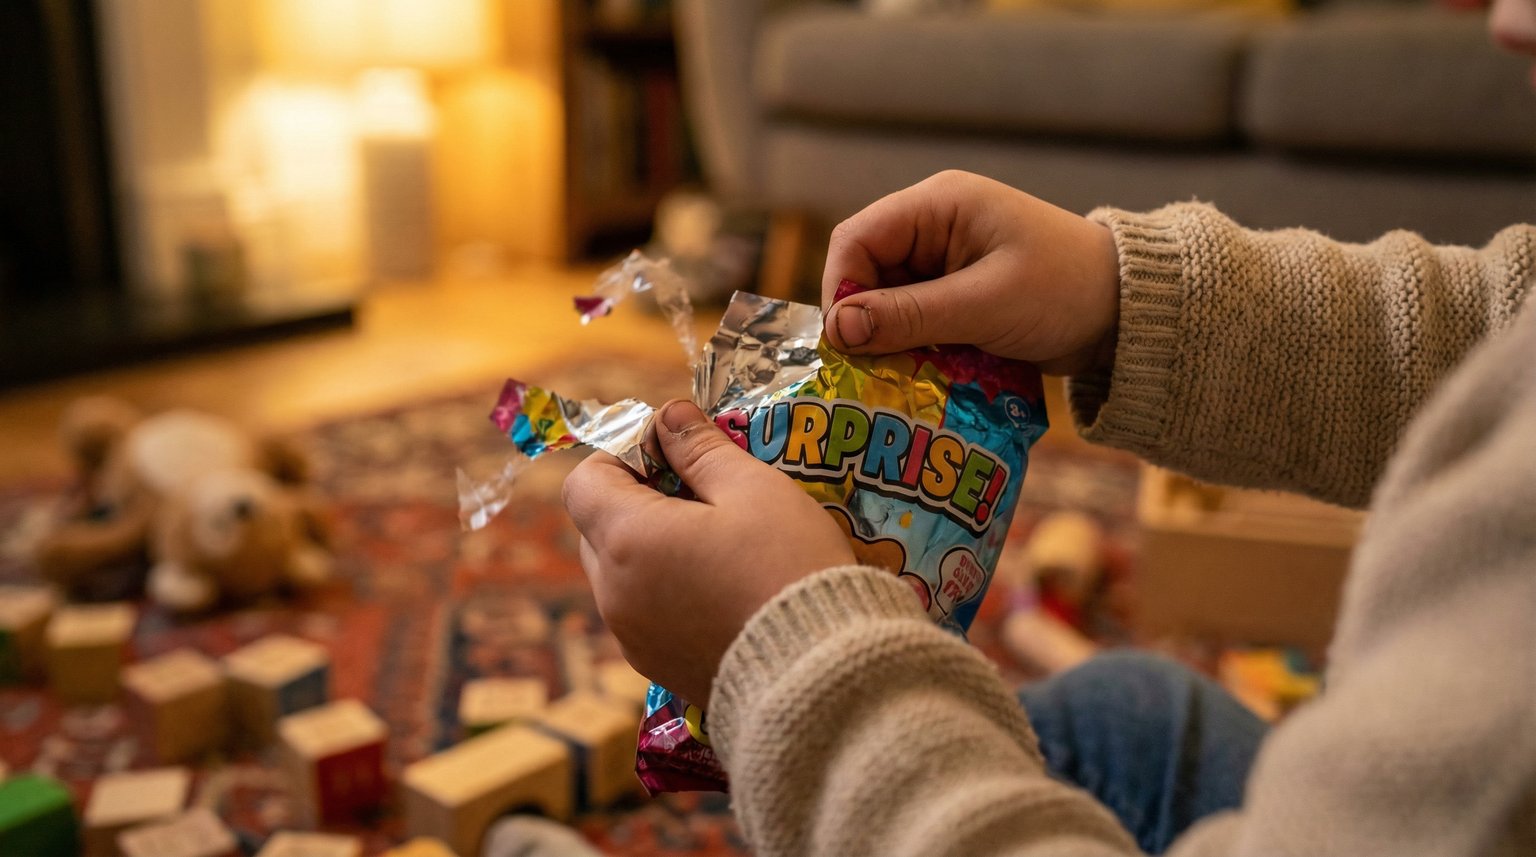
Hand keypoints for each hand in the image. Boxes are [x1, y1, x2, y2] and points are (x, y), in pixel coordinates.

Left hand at [562, 400, 855, 703]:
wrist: (820, 673)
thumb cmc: (787, 567)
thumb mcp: (753, 489)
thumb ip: (701, 448)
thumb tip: (668, 416)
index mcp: (626, 540)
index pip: (584, 481)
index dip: (622, 456)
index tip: (675, 453)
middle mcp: (613, 593)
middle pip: (599, 528)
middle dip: (640, 501)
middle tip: (704, 495)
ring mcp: (633, 638)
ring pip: (623, 573)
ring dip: (655, 549)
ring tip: (721, 546)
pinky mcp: (658, 669)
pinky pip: (646, 615)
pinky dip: (669, 593)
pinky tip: (725, 591)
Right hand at [822, 170, 1121, 376]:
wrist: (1129, 313)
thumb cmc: (1066, 291)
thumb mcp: (985, 305)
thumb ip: (910, 316)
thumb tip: (837, 331)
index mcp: (937, 205)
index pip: (856, 239)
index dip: (841, 289)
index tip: (844, 343)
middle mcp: (932, 228)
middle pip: (866, 274)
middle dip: (865, 322)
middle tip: (867, 371)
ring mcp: (944, 263)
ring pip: (887, 304)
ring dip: (890, 341)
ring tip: (897, 378)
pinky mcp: (957, 296)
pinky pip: (914, 322)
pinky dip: (913, 349)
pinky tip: (921, 376)